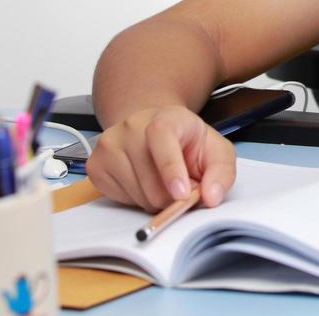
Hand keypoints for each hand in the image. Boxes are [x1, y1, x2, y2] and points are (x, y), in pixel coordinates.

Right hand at [87, 105, 235, 212]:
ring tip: (163, 183)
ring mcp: (109, 145)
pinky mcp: (96, 165)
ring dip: (155, 200)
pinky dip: (136, 200)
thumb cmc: (186, 142)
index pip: (161, 138)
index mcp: (164, 118)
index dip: (171, 169)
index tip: (182, 193)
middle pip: (150, 179)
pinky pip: (119, 199)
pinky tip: (144, 183)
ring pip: (136, 194)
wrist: (152, 129)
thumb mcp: (215, 150)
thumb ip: (222, 172)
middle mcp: (131, 127)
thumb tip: (212, 197)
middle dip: (171, 196)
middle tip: (182, 189)